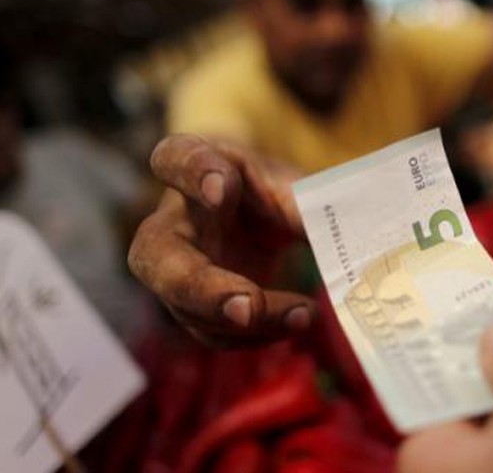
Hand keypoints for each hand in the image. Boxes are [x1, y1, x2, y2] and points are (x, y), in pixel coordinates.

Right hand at [128, 134, 316, 346]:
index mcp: (193, 167)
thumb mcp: (290, 183)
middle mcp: (172, 220)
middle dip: (200, 286)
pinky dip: (258, 334)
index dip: (192, 173)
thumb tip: (338, 241)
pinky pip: (214, 332)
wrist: (260, 216)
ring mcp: (176, 270)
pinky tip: (295, 320)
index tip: (222, 189)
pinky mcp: (195, 309)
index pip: (174, 159)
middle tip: (247, 305)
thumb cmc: (269, 190)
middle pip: (154, 253)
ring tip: (303, 314)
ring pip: (187, 306)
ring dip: (248, 321)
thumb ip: (305, 205)